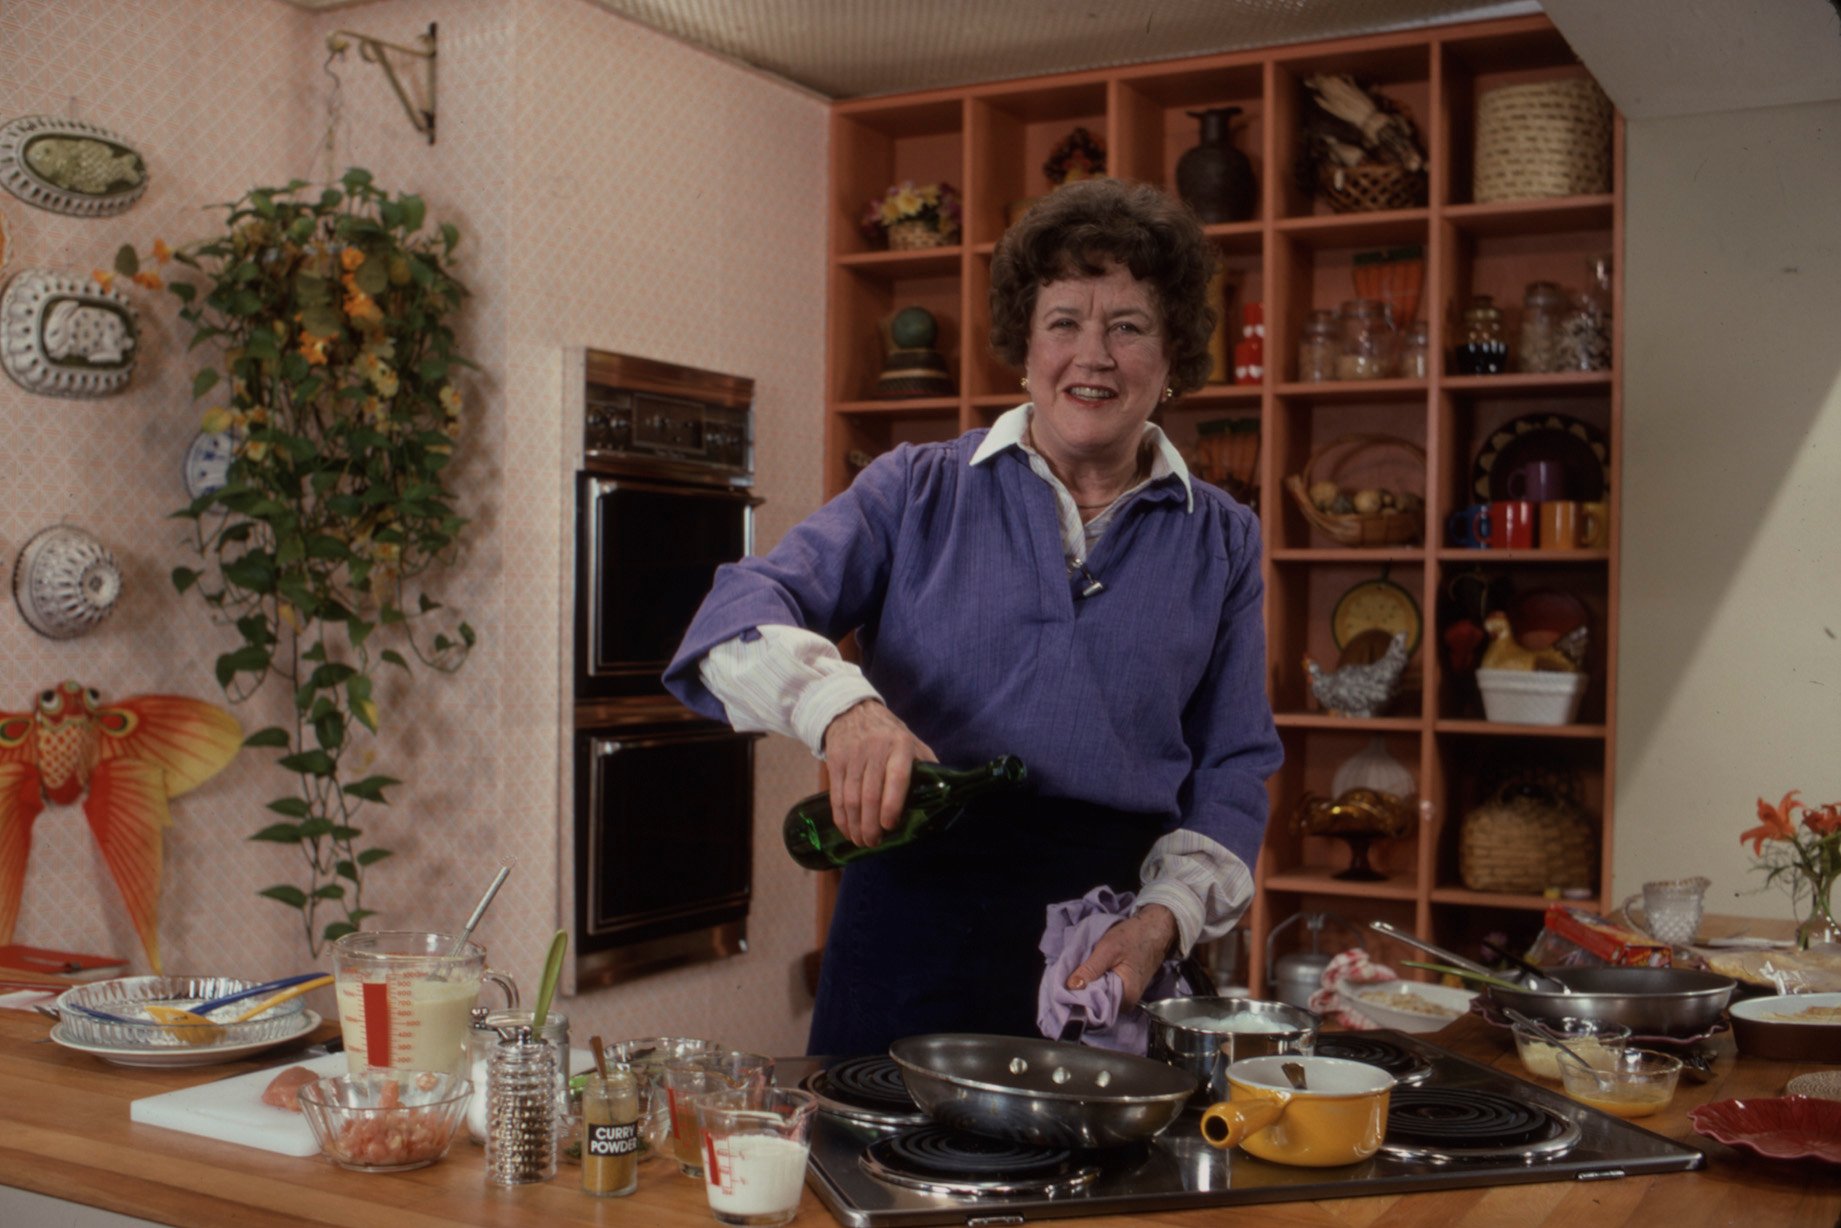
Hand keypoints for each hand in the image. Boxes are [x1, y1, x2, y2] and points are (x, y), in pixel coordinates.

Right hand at [820, 700, 936, 847]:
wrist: (852, 711)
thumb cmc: (889, 734)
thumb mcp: (912, 742)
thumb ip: (926, 764)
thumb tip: (943, 792)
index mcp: (900, 745)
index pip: (896, 777)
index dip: (892, 804)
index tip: (890, 826)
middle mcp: (875, 750)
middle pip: (870, 794)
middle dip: (871, 824)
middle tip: (874, 843)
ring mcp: (853, 756)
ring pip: (851, 798)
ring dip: (855, 824)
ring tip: (861, 841)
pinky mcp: (835, 761)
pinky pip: (836, 794)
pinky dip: (840, 816)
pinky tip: (847, 829)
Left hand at [1066, 905, 1177, 1008]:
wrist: (1155, 928)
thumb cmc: (1133, 937)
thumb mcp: (1108, 949)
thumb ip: (1091, 969)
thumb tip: (1071, 986)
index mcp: (1126, 997)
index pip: (1097, 1008)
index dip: (1080, 1001)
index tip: (1065, 992)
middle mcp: (1129, 1001)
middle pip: (1099, 1004)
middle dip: (1083, 994)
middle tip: (1068, 982)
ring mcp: (1129, 995)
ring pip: (1103, 996)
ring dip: (1091, 987)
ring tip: (1078, 977)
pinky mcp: (1127, 987)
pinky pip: (1108, 990)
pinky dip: (1099, 983)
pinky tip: (1091, 975)